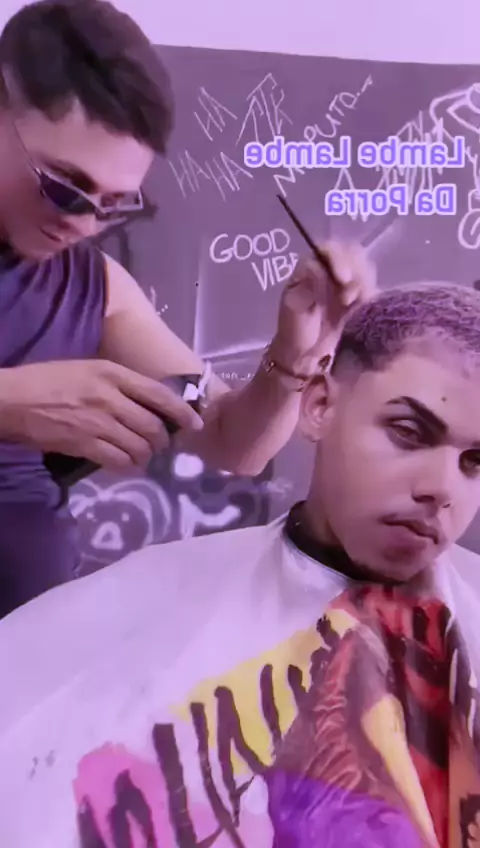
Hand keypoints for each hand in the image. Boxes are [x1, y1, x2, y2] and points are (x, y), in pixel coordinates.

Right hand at [0, 359, 203, 470]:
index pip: (159, 394)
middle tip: (162, 445)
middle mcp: (111, 398)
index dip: (182, 412)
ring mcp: (98, 423)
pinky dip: (127, 466)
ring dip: (146, 455)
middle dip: (163, 440)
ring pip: (139, 447)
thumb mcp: (88, 369)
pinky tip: (126, 464)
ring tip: (143, 455)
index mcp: (113, 374)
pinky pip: (118, 461)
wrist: (12, 400)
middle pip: (153, 426)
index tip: (195, 424)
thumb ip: (119, 384)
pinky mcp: (84, 445)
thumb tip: (148, 403)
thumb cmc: (48, 380)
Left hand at [272, 241, 376, 373]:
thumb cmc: (294, 333)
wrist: (304, 356)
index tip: (344, 278)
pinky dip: (370, 294)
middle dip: (356, 270)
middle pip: (351, 253)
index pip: (327, 250)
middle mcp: (328, 270)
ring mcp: (343, 283)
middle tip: (349, 296)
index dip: (339, 258)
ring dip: (364, 283)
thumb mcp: (293, 312)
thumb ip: (303, 290)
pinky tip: (361, 307)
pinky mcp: (357, 297)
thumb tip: (316, 267)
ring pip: (364, 268)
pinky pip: (370, 286)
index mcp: (309, 268)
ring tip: (353, 304)